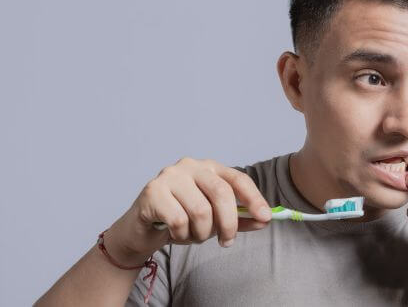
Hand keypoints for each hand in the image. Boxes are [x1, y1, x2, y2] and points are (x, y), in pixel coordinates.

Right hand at [106, 157, 271, 262]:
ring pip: (200, 211)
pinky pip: (179, 220)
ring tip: (193, 237)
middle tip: (227, 242)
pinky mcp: (152, 191)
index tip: (266, 218)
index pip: (238, 179)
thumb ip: (239, 219)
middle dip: (228, 223)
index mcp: (209, 168)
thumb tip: (265, 220)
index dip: (254, 198)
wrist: (141, 229)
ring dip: (201, 233)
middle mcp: (190, 166)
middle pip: (221, 193)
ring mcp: (170, 176)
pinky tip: (175, 234)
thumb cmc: (180, 219)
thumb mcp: (214, 220)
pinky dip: (182, 235)